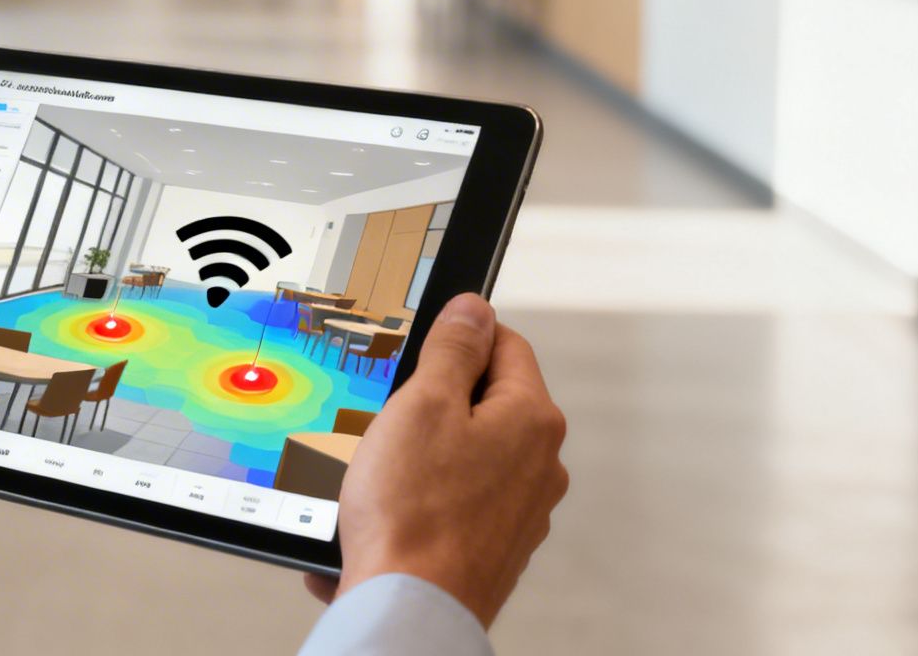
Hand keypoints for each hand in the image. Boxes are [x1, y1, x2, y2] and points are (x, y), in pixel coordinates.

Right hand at [304, 294, 568, 627]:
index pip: (505, 345)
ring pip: (465, 457)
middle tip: (390, 417)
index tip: (422, 347)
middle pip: (484, 403)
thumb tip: (474, 308)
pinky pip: (452, 507)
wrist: (411, 609)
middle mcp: (539, 466)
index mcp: (531, 420)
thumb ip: (452, 349)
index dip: (459, 337)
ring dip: (420, 458)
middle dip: (432, 404)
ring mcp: (520, 512)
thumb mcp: (423, 404)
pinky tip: (381, 519)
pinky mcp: (494, 549)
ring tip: (379, 477)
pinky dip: (417, 505)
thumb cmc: (415, 512)